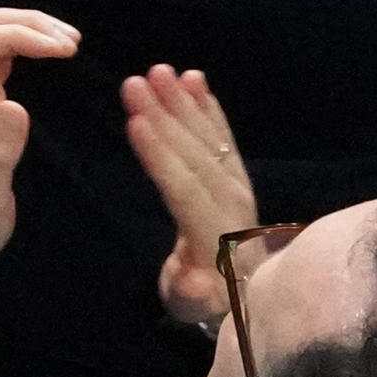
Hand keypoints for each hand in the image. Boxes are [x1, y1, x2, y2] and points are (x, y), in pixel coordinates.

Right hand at [129, 65, 262, 331]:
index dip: (162, 156)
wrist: (241, 299)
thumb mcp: (189, 306)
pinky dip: (209, 107)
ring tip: (159, 70)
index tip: (135, 121)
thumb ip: (191, 294)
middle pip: (197, 157)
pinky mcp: (236, 176)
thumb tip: (193, 282)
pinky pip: (223, 138)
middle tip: (135, 81)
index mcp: (218, 237)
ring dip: (184, 103)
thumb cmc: (201, 301)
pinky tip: (194, 78)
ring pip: (209, 141)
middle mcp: (234, 207)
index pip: (187, 190)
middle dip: (166, 117)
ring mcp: (238, 188)